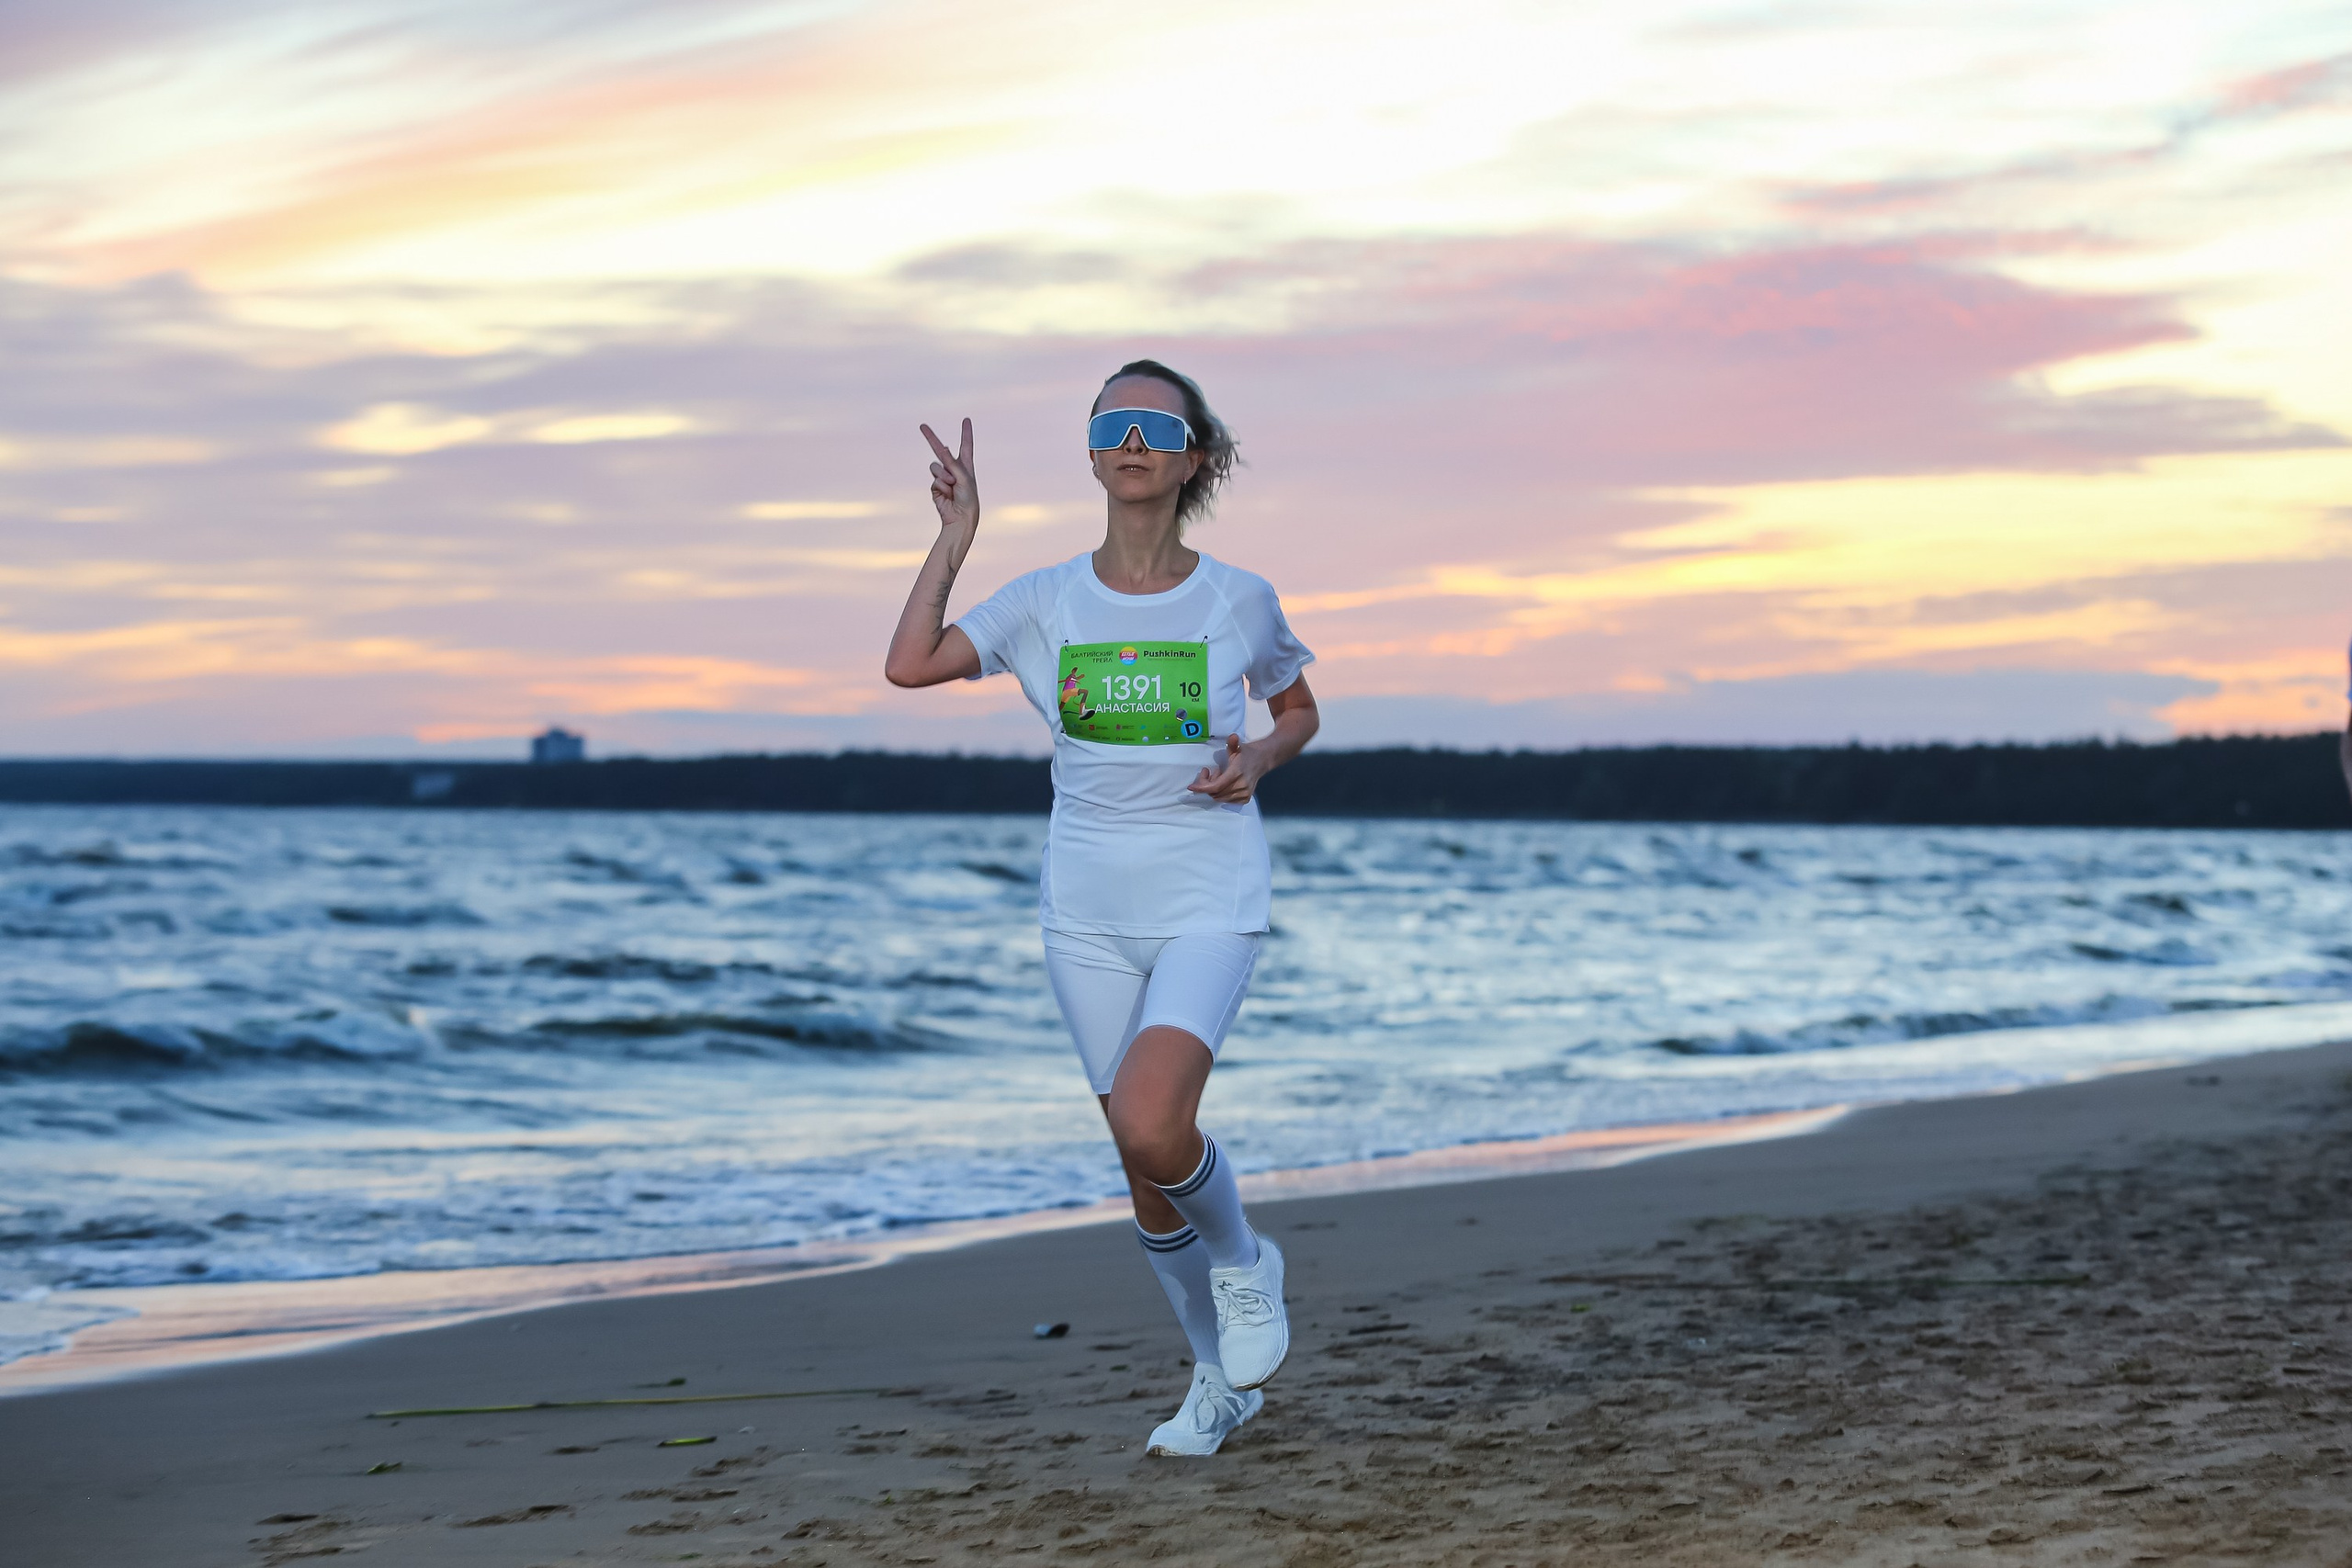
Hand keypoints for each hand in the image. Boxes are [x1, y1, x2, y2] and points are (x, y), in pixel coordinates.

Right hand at [921, 418, 978, 537]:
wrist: (960, 518)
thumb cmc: (968, 498)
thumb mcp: (964, 477)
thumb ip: (953, 462)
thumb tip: (944, 447)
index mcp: (966, 465)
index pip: (966, 445)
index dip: (966, 432)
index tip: (966, 420)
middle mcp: (954, 469)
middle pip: (940, 450)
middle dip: (931, 438)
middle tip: (922, 425)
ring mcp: (943, 477)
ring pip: (935, 467)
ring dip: (943, 476)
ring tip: (953, 487)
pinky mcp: (935, 487)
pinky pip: (934, 480)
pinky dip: (941, 485)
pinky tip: (947, 495)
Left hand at [1187, 732, 1269, 803]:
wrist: (1263, 759)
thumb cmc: (1248, 753)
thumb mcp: (1238, 747)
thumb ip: (1232, 743)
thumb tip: (1232, 737)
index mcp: (1237, 773)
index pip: (1216, 787)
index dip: (1202, 787)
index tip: (1191, 786)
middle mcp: (1241, 786)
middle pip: (1215, 793)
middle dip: (1207, 784)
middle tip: (1210, 772)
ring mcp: (1244, 793)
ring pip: (1220, 797)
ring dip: (1215, 788)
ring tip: (1219, 775)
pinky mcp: (1246, 798)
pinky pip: (1227, 800)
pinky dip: (1222, 793)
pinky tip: (1225, 783)